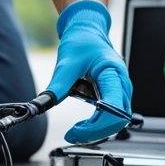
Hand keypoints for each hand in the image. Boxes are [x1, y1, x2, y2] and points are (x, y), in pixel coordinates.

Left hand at [45, 0, 132, 143]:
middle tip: (72, 135)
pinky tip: (83, 125)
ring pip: (117, 121)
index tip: (75, 131)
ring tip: (76, 132)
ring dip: (97, 130)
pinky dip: (98, 125)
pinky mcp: (116, 94)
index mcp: (113, 73)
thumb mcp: (66, 63)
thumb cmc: (81, 42)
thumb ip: (57, 86)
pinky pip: (112, 116)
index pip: (113, 110)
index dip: (95, 127)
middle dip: (95, 132)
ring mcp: (121, 90)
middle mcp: (122, 84)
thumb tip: (42, 106)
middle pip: (118, 120)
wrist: (88, 30)